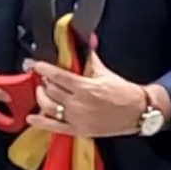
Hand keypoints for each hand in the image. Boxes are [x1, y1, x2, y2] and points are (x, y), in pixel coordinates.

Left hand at [26, 49, 148, 137]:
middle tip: (45, 78)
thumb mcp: (107, 73)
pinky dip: (40, 122)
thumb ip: (93, 57)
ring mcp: (77, 118)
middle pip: (51, 90)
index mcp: (85, 87)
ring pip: (49, 106)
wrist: (139, 112)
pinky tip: (31, 118)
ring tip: (42, 92)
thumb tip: (90, 39)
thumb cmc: (125, 93)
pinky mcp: (78, 130)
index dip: (43, 69)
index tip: (36, 65)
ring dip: (41, 98)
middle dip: (45, 82)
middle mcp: (78, 103)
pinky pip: (54, 126)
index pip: (57, 76)